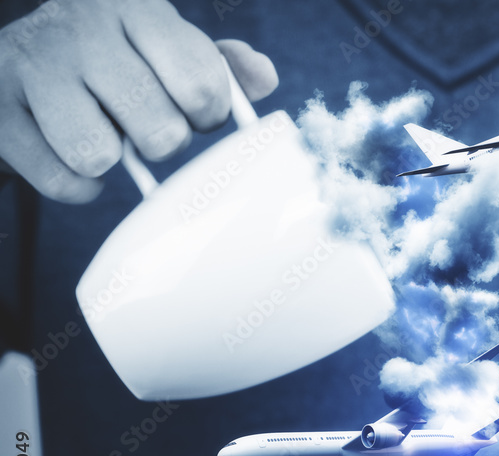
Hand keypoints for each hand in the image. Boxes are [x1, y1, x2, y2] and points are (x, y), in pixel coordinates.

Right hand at [0, 0, 277, 202]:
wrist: (24, 56)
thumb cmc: (116, 57)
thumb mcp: (168, 48)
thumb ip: (221, 65)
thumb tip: (264, 77)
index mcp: (135, 7)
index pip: (201, 83)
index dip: (209, 115)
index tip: (198, 113)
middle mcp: (81, 28)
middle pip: (158, 128)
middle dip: (163, 141)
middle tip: (149, 127)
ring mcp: (34, 66)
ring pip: (100, 154)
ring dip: (113, 160)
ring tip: (108, 136)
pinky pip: (62, 178)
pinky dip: (79, 185)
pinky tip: (77, 158)